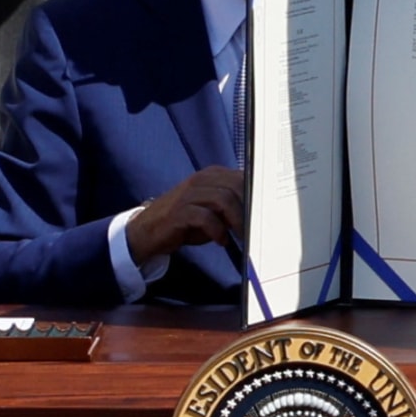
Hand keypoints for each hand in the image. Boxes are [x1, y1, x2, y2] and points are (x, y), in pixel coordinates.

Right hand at [125, 166, 245, 263]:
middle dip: (248, 208)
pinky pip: (206, 217)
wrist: (150, 230)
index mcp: (211, 176)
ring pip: (224, 199)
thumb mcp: (211, 212)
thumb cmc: (185, 222)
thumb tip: (256, 214)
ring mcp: (189, 194)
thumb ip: (231, 208)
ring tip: (241, 236)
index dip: (256, 193)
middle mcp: (200, 180)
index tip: (265, 211)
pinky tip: (221, 241)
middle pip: (236, 186)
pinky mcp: (180, 211)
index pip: (241, 177)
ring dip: (236, 220)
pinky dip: (218, 230)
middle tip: (255, 228)